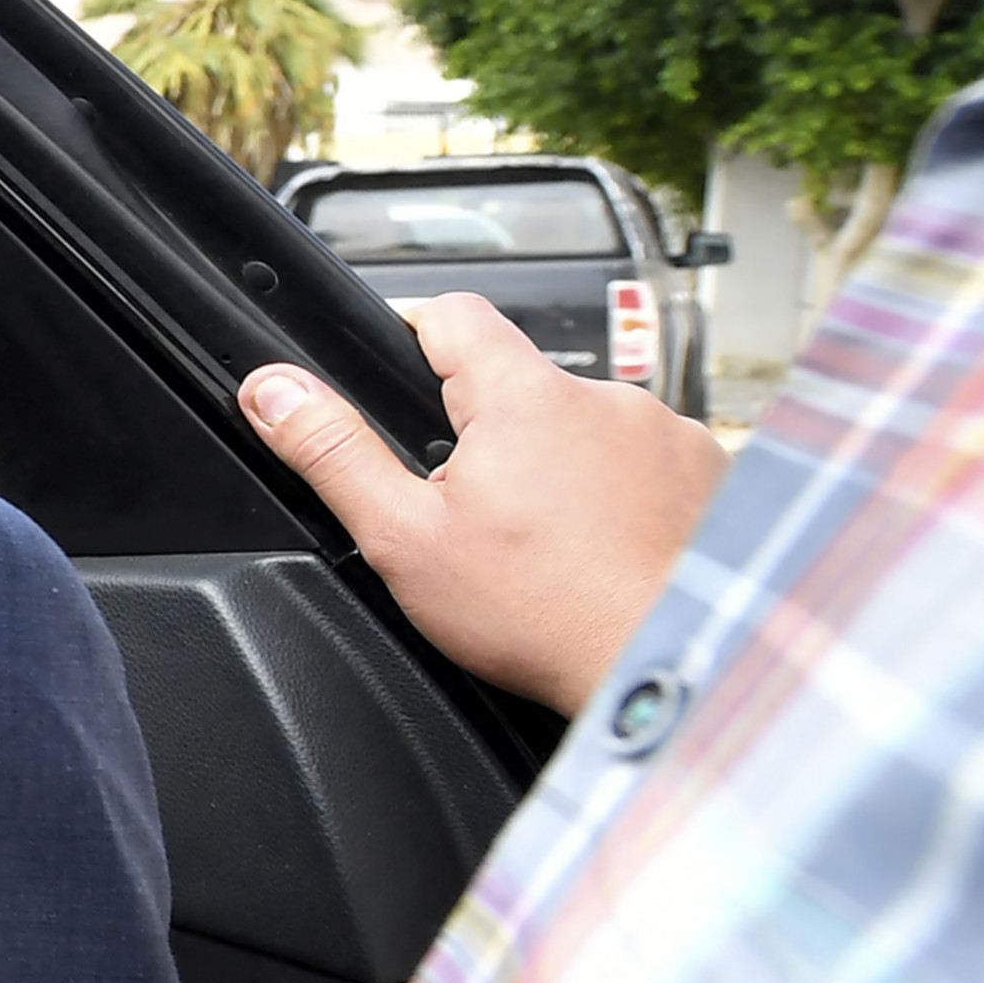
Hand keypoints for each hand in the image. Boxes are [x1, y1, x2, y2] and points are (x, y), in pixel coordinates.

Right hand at [237, 294, 730, 714]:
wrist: (670, 667)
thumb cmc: (546, 616)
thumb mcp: (406, 540)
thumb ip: (334, 453)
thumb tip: (272, 389)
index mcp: (524, 397)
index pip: (455, 315)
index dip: (418, 339)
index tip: (408, 387)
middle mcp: (607, 398)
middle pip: (524, 386)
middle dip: (495, 437)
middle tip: (481, 515)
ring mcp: (669, 434)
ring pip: (588, 429)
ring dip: (566, 469)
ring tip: (553, 548)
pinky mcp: (711, 475)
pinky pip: (649, 465)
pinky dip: (626, 499)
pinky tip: (608, 554)